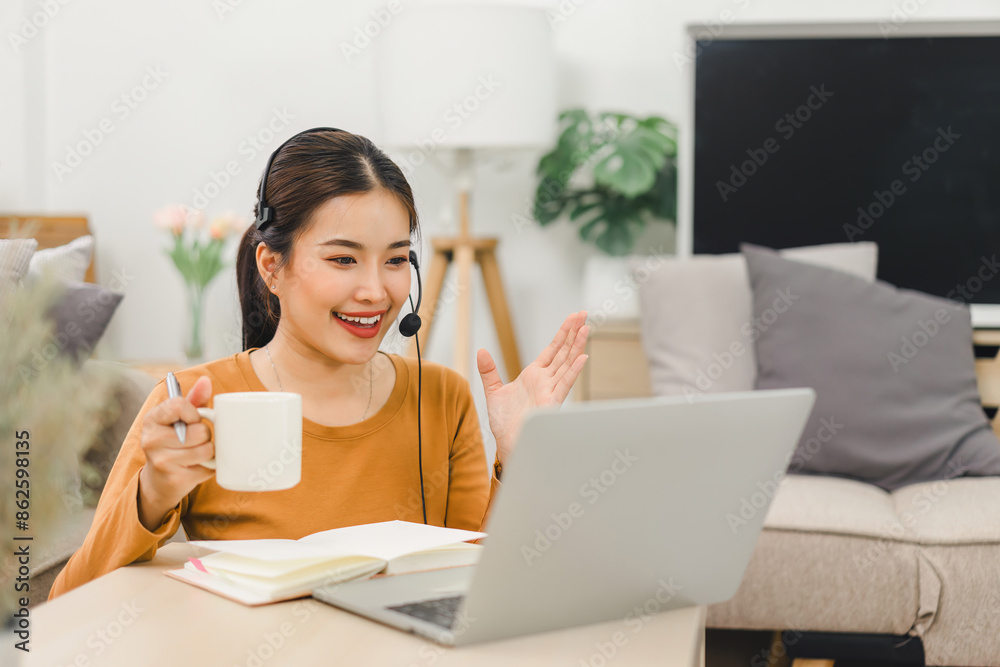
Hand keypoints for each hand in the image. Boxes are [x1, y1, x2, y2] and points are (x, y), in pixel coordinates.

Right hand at [138, 376, 214, 528]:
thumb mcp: (181, 418)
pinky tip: (196, 466)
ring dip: (208, 450)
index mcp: (151, 420)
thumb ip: (194, 398)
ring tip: (197, 452)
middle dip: (205, 434)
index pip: (179, 405)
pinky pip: (208, 467)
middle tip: (195, 440)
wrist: (160, 480)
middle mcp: (151, 440)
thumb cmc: (175, 441)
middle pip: (199, 430)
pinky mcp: (175, 480)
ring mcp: (162, 462)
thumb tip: (206, 380)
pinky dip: (209, 466)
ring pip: (206, 449)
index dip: (194, 413)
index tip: (191, 420)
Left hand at [477, 311, 589, 465]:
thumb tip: (481, 351)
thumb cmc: (504, 422)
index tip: (573, 318)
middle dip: (573, 332)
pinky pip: (564, 384)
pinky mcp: (551, 402)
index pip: (552, 349)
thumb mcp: (493, 391)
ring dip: (577, 346)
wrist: (507, 442)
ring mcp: (550, 390)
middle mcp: (545, 380)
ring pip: (567, 364)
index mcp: (534, 375)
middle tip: (583, 314)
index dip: (562, 333)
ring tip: (586, 329)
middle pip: (563, 351)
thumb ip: (488, 371)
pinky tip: (582, 358)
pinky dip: (573, 371)